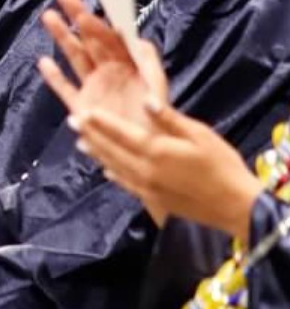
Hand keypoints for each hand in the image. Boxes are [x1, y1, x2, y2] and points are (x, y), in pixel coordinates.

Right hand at [37, 0, 167, 131]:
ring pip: (75, 56)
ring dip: (62, 36)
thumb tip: (139, 42)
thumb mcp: (158, 91)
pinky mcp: (82, 107)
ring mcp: (94, 88)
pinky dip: (54, 76)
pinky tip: (44, 62)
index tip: (85, 9)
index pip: (111, 38)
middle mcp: (110, 72)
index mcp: (130, 66)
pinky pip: (65, 89)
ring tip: (48, 15)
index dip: (98, 23)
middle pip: (90, 39)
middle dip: (77, 16)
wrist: (148, 154)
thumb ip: (150, 67)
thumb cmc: (158, 124)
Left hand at [74, 103, 262, 238]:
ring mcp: (146, 187)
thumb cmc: (222, 165)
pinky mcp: (153, 199)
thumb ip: (169, 119)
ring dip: (96, 153)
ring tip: (81, 142)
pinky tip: (106, 169)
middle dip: (90, 135)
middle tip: (72, 122)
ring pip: (113, 166)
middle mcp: (144, 170)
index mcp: (155, 151)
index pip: (119, 133)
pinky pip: (125, 184)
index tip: (81, 112)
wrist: (236, 207)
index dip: (99, 122)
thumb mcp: (199, 135)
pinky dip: (113, 173)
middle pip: (110, 150)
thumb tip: (145, 101)